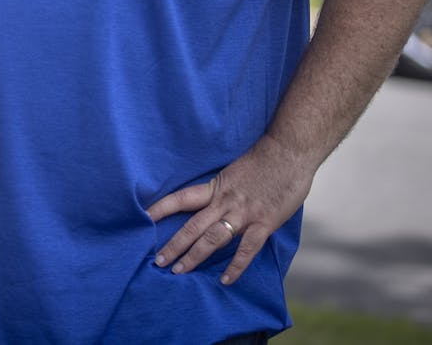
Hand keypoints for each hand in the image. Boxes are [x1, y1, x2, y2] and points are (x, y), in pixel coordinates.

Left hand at [146, 134, 314, 284]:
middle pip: (192, 226)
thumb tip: (210, 202)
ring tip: (178, 271)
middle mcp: (224, 201)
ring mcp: (243, 213)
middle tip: (157, 261)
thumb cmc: (263, 159)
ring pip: (212, 239)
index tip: (142, 219)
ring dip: (194, 256)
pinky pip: (246, 250)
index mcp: (215, 187)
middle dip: (173, 245)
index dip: (160, 209)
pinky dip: (235, 267)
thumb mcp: (233, 171)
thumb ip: (222, 189)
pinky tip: (225, 280)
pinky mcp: (264, 223)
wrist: (289, 151)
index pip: (181, 198)